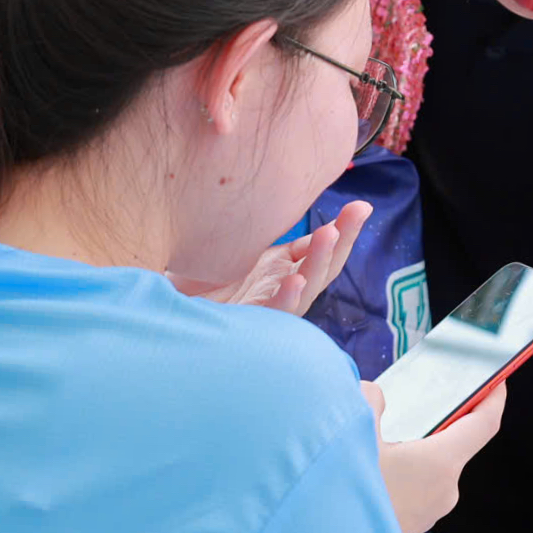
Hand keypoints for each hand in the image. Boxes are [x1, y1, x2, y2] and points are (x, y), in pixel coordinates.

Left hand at [173, 200, 370, 315]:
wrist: (170, 307)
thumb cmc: (211, 280)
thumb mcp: (251, 253)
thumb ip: (285, 243)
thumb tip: (319, 219)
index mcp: (286, 273)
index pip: (325, 254)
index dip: (346, 232)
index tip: (363, 207)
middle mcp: (282, 292)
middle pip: (321, 271)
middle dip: (339, 243)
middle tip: (354, 214)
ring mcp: (266, 310)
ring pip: (303, 291)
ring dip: (317, 264)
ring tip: (328, 236)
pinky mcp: (246, 325)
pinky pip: (271, 315)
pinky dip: (285, 299)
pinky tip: (294, 280)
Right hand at [365, 381, 505, 532]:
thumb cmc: (344, 495)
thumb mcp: (353, 434)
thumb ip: (369, 402)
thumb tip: (375, 395)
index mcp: (440, 464)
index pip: (484, 424)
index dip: (494, 397)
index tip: (496, 379)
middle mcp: (444, 490)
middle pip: (455, 443)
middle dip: (440, 418)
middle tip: (419, 394)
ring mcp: (429, 511)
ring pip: (432, 465)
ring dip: (415, 444)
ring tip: (382, 431)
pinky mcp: (410, 524)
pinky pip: (417, 485)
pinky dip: (404, 467)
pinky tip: (371, 463)